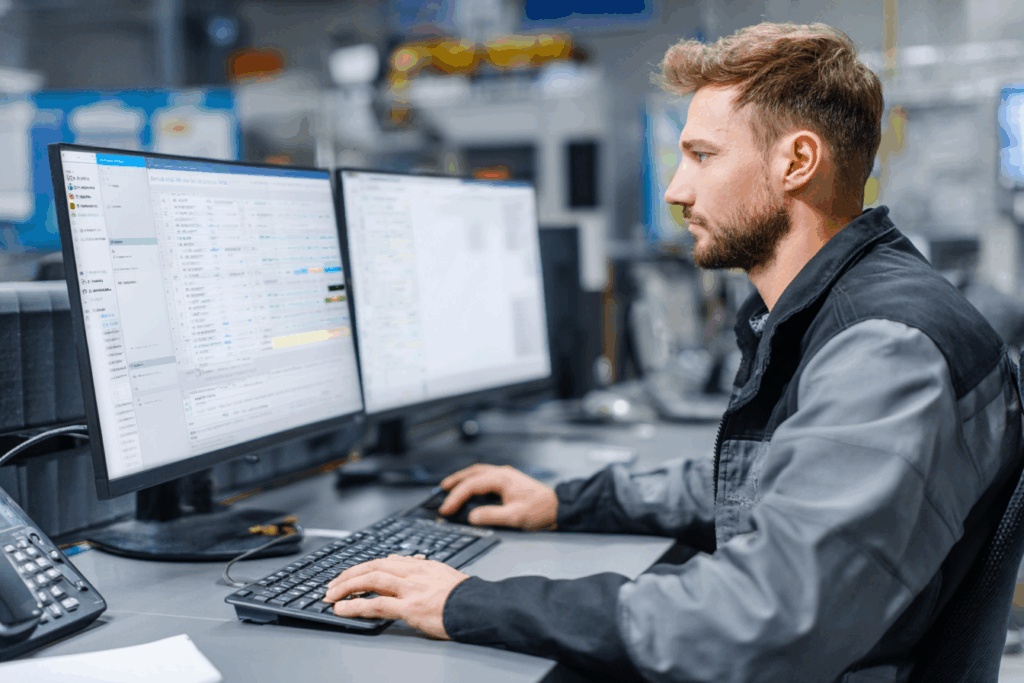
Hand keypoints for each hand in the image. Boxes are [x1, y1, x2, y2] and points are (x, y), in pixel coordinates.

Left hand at [323, 555, 468, 638]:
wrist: (480, 606)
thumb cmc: (465, 596)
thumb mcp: (442, 574)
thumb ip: (421, 568)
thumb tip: (402, 561)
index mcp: (420, 565)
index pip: (385, 560)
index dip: (364, 567)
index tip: (351, 574)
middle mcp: (413, 572)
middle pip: (373, 566)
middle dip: (349, 575)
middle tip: (332, 585)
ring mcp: (410, 589)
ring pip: (371, 580)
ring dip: (346, 587)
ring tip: (330, 596)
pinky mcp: (410, 607)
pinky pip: (376, 604)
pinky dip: (355, 605)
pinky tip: (343, 609)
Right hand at [439, 464, 557, 529]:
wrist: (558, 507)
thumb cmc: (540, 510)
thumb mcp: (515, 517)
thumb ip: (491, 516)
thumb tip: (471, 516)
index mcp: (501, 478)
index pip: (471, 485)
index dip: (455, 498)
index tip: (445, 509)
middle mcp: (502, 473)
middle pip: (471, 473)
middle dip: (454, 482)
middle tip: (440, 492)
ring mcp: (505, 476)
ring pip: (477, 472)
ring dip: (462, 479)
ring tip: (449, 487)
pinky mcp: (508, 481)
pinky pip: (484, 477)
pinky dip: (472, 481)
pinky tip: (469, 488)